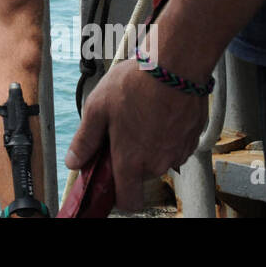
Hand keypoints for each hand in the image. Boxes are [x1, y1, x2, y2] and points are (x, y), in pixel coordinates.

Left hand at [64, 57, 207, 211]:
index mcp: (132, 161)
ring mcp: (178, 151)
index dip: (117, 195)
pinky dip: (166, 134)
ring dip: (148, 145)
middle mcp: (158, 163)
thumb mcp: (97, 108)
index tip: (108, 177)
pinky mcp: (192, 138)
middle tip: (120, 129)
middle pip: (140, 175)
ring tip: (140, 113)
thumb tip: (73, 162)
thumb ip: (85, 141)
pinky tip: (157, 110)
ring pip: (158, 159)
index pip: (128, 201)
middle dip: (129, 159)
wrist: (175, 65)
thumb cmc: (136, 84)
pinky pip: (174, 145)